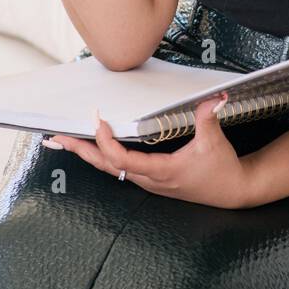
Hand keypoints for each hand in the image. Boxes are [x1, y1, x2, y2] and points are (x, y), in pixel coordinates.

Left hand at [41, 94, 256, 208]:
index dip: (106, 140)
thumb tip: (215, 97)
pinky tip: (92, 147)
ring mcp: (147, 180)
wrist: (233, 191)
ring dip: (86, 153)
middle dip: (79, 150)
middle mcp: (148, 179)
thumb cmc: (222, 170)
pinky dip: (101, 155)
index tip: (98, 119)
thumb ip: (209, 119)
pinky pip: (118, 167)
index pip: (121, 159)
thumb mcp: (215, 143)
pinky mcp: (150, 177)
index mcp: (160, 172)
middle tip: (56, 137)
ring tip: (64, 141)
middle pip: (104, 165)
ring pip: (108, 168)